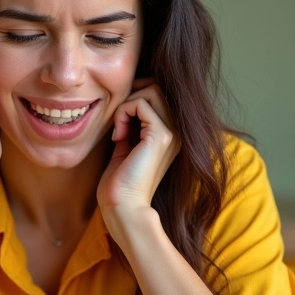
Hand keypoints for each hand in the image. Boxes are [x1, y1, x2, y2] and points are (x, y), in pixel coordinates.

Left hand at [97, 78, 179, 222]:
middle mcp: (177, 131)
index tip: (119, 124)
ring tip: (118, 130)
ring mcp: (172, 132)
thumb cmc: (120, 184)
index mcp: (170, 134)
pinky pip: (140, 103)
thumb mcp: (126, 148)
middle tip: (117, 122)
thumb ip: (130, 126)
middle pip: (156, 87)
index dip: (134, 98)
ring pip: (151, 90)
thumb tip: (124, 106)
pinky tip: (118, 136)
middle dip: (131, 96)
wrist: (123, 207)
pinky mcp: (161, 135)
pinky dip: (123, 113)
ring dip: (126, 104)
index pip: (158, 94)